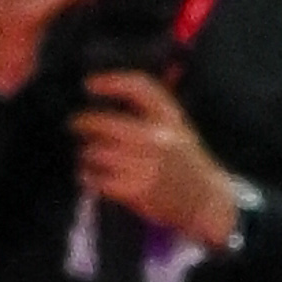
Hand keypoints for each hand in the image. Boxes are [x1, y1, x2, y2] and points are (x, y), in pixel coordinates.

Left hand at [72, 69, 240, 246]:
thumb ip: (150, 109)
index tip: (89, 84)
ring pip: (96, 152)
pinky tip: (89, 175)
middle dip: (83, 123)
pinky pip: (98, 179)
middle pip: (105, 123)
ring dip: (85, 153)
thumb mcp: (177, 127)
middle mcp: (159, 138)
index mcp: (170, 118)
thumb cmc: (184, 159)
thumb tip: (107, 88)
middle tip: (76, 124)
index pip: (139, 87)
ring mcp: (147, 165)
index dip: (111, 82)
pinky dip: (89, 177)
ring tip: (86, 155)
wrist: (205, 199)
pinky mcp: (137, 190)